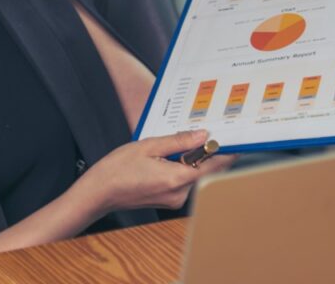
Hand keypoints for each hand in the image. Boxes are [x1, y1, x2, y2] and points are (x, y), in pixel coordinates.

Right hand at [77, 130, 237, 214]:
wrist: (99, 192)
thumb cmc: (118, 169)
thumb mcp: (148, 146)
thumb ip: (179, 141)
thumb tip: (202, 135)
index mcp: (176, 178)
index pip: (213, 165)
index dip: (225, 152)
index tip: (235, 141)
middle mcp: (179, 193)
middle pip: (205, 170)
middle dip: (206, 153)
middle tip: (202, 134)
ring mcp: (174, 199)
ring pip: (194, 175)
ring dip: (192, 160)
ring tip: (175, 146)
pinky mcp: (169, 200)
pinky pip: (184, 181)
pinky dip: (182, 168)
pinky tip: (168, 158)